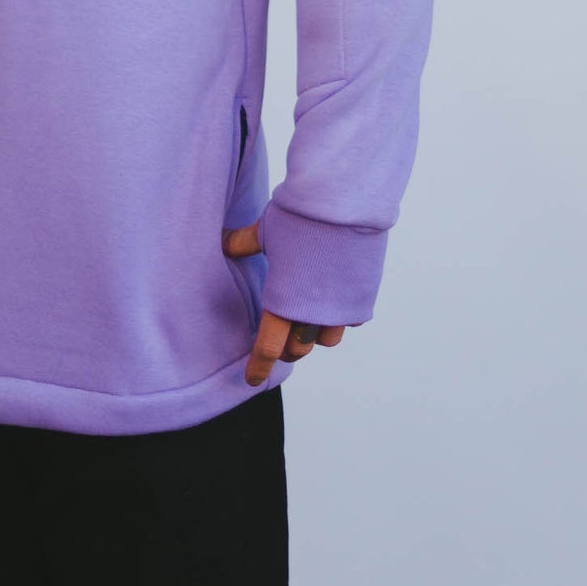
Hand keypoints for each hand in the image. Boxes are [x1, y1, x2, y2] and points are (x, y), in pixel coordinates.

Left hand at [222, 219, 348, 385]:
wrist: (343, 205)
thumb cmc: (299, 216)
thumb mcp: (266, 229)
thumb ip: (245, 243)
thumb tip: (225, 244)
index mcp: (282, 302)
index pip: (267, 348)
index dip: (259, 366)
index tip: (252, 379)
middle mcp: (312, 314)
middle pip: (297, 349)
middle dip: (285, 347)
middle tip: (278, 337)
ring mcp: (340, 310)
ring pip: (325, 340)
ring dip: (313, 334)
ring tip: (307, 317)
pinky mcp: (361, 299)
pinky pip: (349, 320)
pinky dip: (339, 315)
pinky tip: (334, 299)